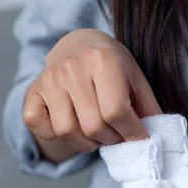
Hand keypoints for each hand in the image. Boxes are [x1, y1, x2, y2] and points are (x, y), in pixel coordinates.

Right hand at [23, 29, 161, 161]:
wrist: (79, 44)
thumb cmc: (113, 67)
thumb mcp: (137, 80)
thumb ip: (148, 109)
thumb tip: (155, 140)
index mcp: (103, 61)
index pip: (116, 112)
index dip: (131, 133)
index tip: (139, 139)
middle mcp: (73, 68)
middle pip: (93, 126)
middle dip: (111, 139)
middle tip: (117, 136)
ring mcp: (49, 80)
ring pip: (67, 131)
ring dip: (86, 142)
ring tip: (98, 134)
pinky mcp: (32, 91)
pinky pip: (39, 126)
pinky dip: (54, 135)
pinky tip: (71, 126)